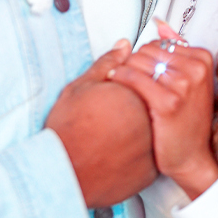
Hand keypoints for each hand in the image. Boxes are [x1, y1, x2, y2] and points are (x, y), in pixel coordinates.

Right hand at [45, 40, 157, 207]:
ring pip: (154, 130)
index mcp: (136, 94)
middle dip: (139, 105)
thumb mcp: (82, 86)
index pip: (147, 79)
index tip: (116, 94)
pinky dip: (140, 152)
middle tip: (114, 115)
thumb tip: (124, 46)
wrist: (62, 170)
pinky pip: (151, 155)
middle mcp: (150, 119)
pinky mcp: (150, 170)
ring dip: (141, 128)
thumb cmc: (68, 130)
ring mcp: (152, 146)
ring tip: (116, 133)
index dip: (130, 84)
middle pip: (153, 104)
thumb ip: (107, 63)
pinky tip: (121, 150)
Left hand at [105, 21, 217, 199]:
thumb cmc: (189, 122)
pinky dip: (119, 80)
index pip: (158, 42)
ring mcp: (183, 85)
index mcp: (203, 59)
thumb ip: (176, 49)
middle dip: (133, 65)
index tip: (144, 75)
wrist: (192, 158)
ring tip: (126, 89)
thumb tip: (160, 24)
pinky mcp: (168, 102)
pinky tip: (117, 90)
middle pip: (146, 50)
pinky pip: (132, 77)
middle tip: (132, 85)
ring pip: (137, 61)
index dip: (144, 59)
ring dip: (124, 73)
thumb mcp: (190, 81)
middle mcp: (195, 69)